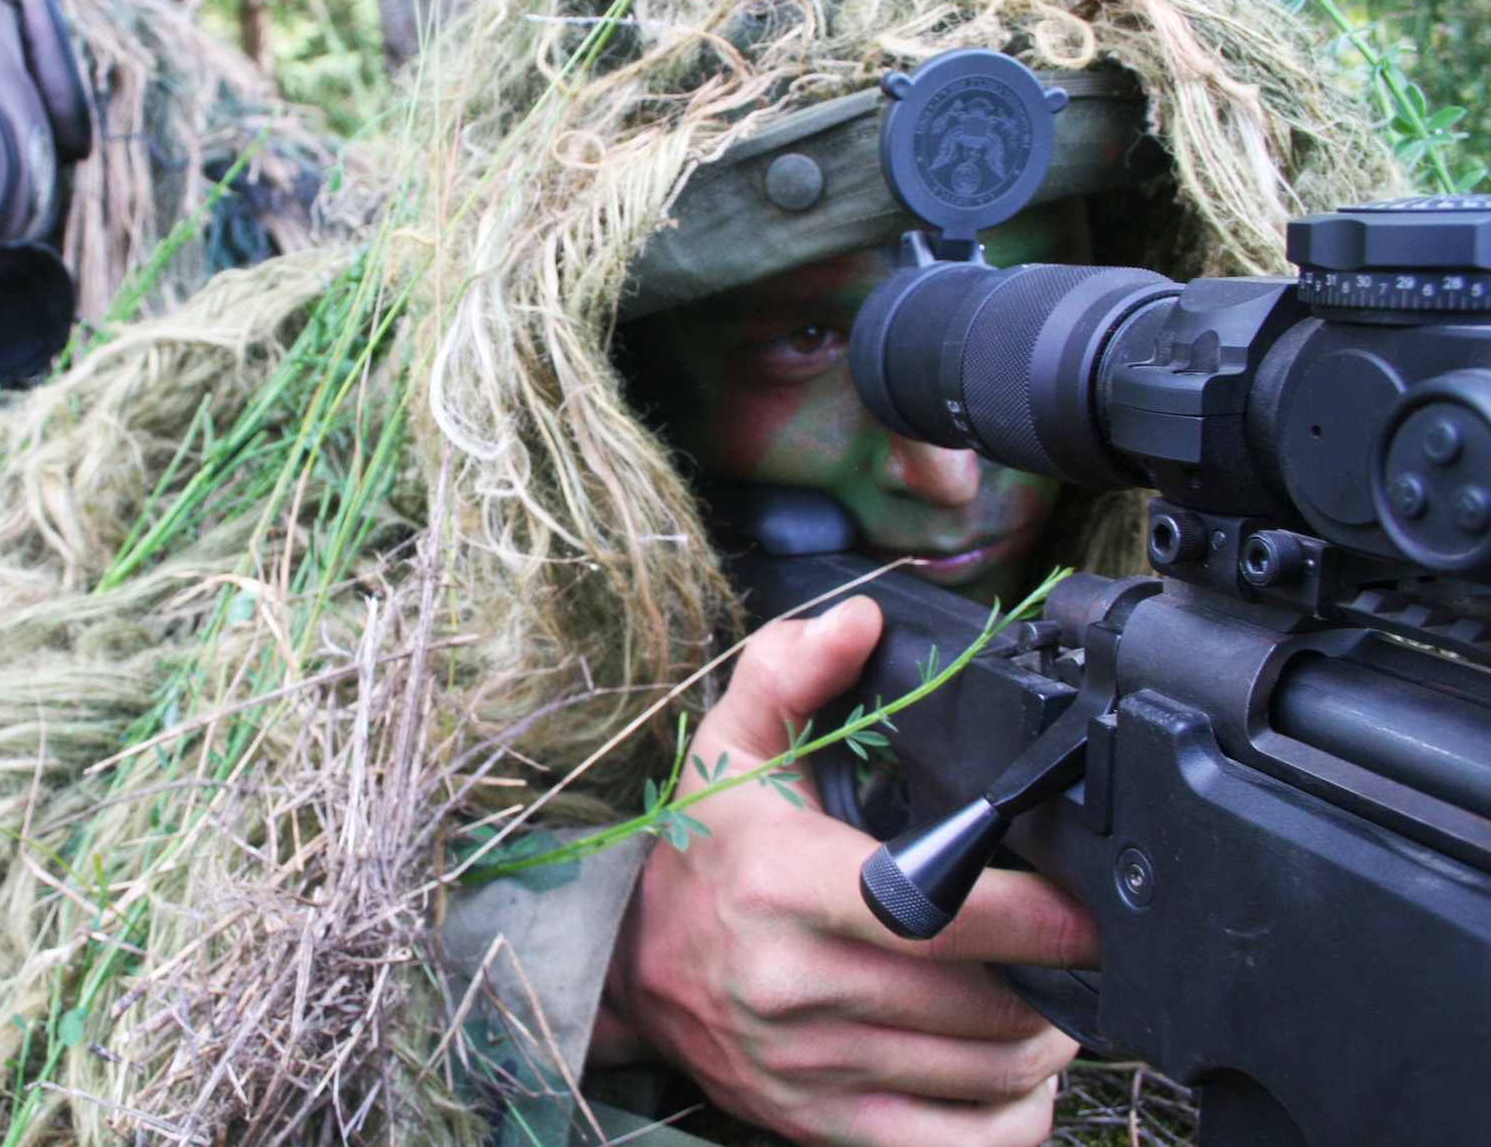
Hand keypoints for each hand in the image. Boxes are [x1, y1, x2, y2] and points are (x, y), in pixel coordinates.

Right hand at [590, 596, 1100, 1146]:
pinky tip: (1015, 1070)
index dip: (1034, 917)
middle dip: (1057, 979)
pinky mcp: (821, 1123)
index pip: (934, 914)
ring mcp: (809, 1066)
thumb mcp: (729, 750)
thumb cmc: (699, 857)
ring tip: (1054, 996)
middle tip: (1084, 946)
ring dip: (1044, 1040)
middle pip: (978, 1000)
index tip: (1086, 903)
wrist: (630, 972)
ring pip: (981, 1073)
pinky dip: (1012, 1115)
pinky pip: (956, 1144)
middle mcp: (794, 982)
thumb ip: (791, 671)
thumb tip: (861, 621)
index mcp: (781, 882)